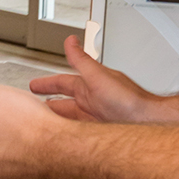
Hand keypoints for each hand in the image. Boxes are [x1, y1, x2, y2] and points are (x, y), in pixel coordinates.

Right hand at [27, 35, 163, 122]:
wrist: (146, 122)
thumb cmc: (128, 100)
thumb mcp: (98, 76)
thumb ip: (82, 59)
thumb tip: (70, 40)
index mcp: (88, 86)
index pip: (62, 83)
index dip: (46, 84)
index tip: (34, 86)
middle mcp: (90, 102)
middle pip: (62, 103)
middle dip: (46, 104)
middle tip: (32, 107)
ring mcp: (93, 118)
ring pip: (67, 119)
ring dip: (54, 121)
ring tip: (40, 125)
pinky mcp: (96, 133)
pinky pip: (75, 132)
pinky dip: (66, 133)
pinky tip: (59, 138)